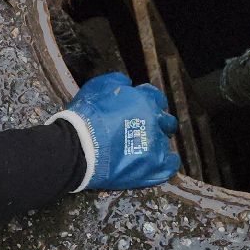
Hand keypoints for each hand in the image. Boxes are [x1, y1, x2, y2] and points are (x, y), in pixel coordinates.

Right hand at [47, 72, 180, 190]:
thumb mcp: (97, 87)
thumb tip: (128, 82)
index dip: (150, 103)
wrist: (79, 148)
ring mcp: (155, 146)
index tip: (144, 109)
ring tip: (145, 149)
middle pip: (166, 121)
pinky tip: (159, 162)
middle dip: (158, 123)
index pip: (157, 99)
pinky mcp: (153, 168)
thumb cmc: (85, 116)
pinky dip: (166, 163)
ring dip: (157, 143)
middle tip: (146, 129)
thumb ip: (116, 81)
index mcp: (143, 101)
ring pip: (165, 142)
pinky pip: (170, 165)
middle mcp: (154, 121)